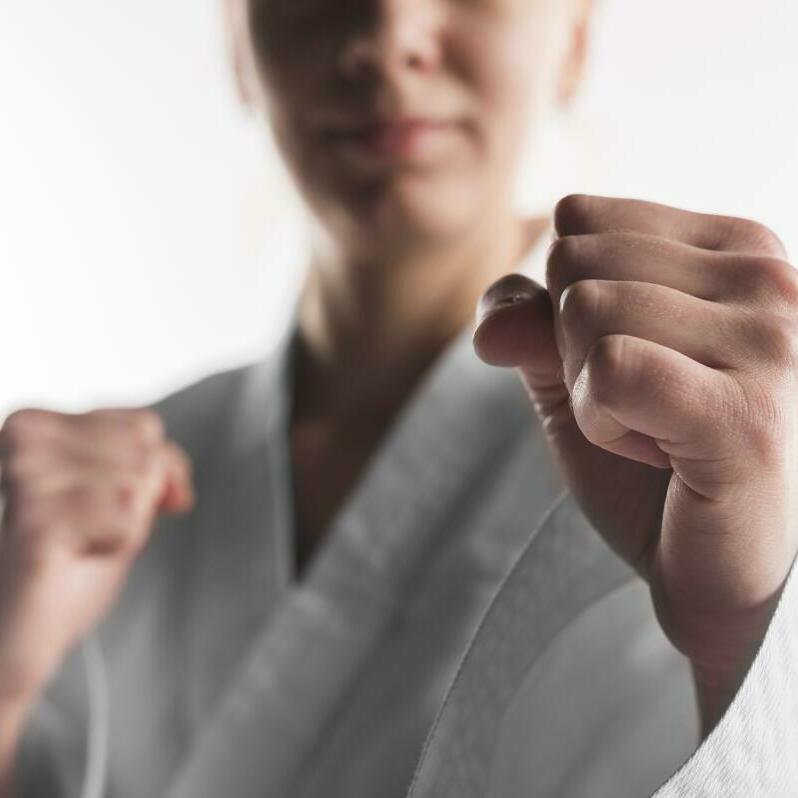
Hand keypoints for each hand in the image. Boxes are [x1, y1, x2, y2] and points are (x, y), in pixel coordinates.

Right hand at [0, 408, 194, 709]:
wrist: (26, 622)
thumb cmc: (72, 550)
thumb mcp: (122, 488)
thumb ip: (157, 464)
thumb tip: (176, 490)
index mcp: (37, 422)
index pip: (144, 426)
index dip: (148, 474)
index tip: (105, 500)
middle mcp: (25, 439)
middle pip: (146, 454)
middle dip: (138, 499)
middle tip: (92, 525)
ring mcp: (28, 478)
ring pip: (139, 484)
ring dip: (126, 523)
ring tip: (83, 538)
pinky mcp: (38, 523)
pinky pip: (126, 520)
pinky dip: (119, 545)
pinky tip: (79, 554)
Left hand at [473, 195, 797, 731]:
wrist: (720, 568)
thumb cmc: (658, 464)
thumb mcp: (575, 374)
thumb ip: (530, 324)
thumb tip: (490, 327)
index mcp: (734, 247)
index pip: (579, 220)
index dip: (567, 303)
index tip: (630, 361)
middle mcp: (766, 275)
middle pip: (574, 261)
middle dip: (575, 348)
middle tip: (644, 406)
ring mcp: (767, 341)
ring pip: (584, 311)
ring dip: (590, 392)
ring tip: (658, 432)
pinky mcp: (745, 414)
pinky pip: (609, 370)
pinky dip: (602, 423)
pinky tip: (661, 456)